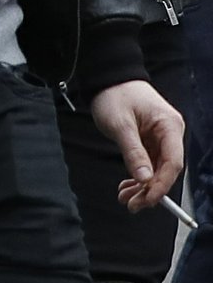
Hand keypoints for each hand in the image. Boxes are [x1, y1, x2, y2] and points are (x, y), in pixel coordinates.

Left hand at [91, 78, 184, 210]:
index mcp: (170, 127)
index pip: (173, 163)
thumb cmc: (115, 95)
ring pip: (156, 169)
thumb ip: (133, 152)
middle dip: (150, 190)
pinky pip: (148, 163)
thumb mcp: (120, 125)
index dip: (162, 185)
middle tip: (131, 204)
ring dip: (142, 186)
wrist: (109, 78)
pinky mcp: (150, 141)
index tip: (147, 200)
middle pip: (166, 170)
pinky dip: (138, 176)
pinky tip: (127, 186)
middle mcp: (170, 134)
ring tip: (124, 198)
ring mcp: (161, 138)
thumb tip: (145, 179)